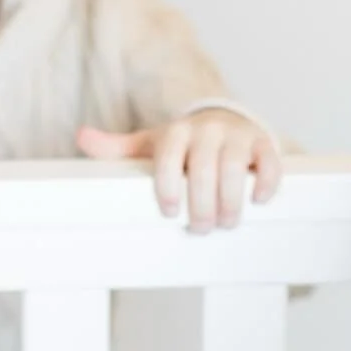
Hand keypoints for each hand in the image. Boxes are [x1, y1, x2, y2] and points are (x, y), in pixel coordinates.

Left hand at [78, 110, 280, 231]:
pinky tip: (257, 201)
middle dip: (202, 205)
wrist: (224, 121)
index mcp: (176, 132)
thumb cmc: (183, 145)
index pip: (168, 158)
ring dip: (230, 201)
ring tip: (226, 222)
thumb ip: (119, 148)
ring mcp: (236, 136)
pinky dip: (266, 183)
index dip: (167, 187)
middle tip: (201, 229)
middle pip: (203, 169)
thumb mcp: (151, 144)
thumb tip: (82, 137)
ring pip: (235, 168)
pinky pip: (268, 162)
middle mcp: (207, 130)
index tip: (170, 212)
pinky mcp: (262, 143)